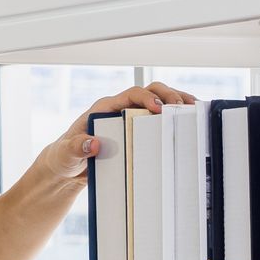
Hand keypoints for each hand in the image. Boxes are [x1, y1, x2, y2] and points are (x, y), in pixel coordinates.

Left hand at [38, 82, 197, 191]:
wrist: (66, 168)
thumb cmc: (64, 157)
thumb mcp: (66, 155)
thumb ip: (75, 148)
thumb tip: (94, 143)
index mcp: (103, 109)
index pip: (131, 94)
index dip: (147, 98)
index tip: (159, 108)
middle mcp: (119, 110)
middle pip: (150, 92)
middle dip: (169, 95)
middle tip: (185, 107)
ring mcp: (130, 120)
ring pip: (159, 103)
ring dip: (178, 103)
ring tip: (195, 111)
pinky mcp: (136, 132)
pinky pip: (159, 121)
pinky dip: (175, 118)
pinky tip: (189, 123)